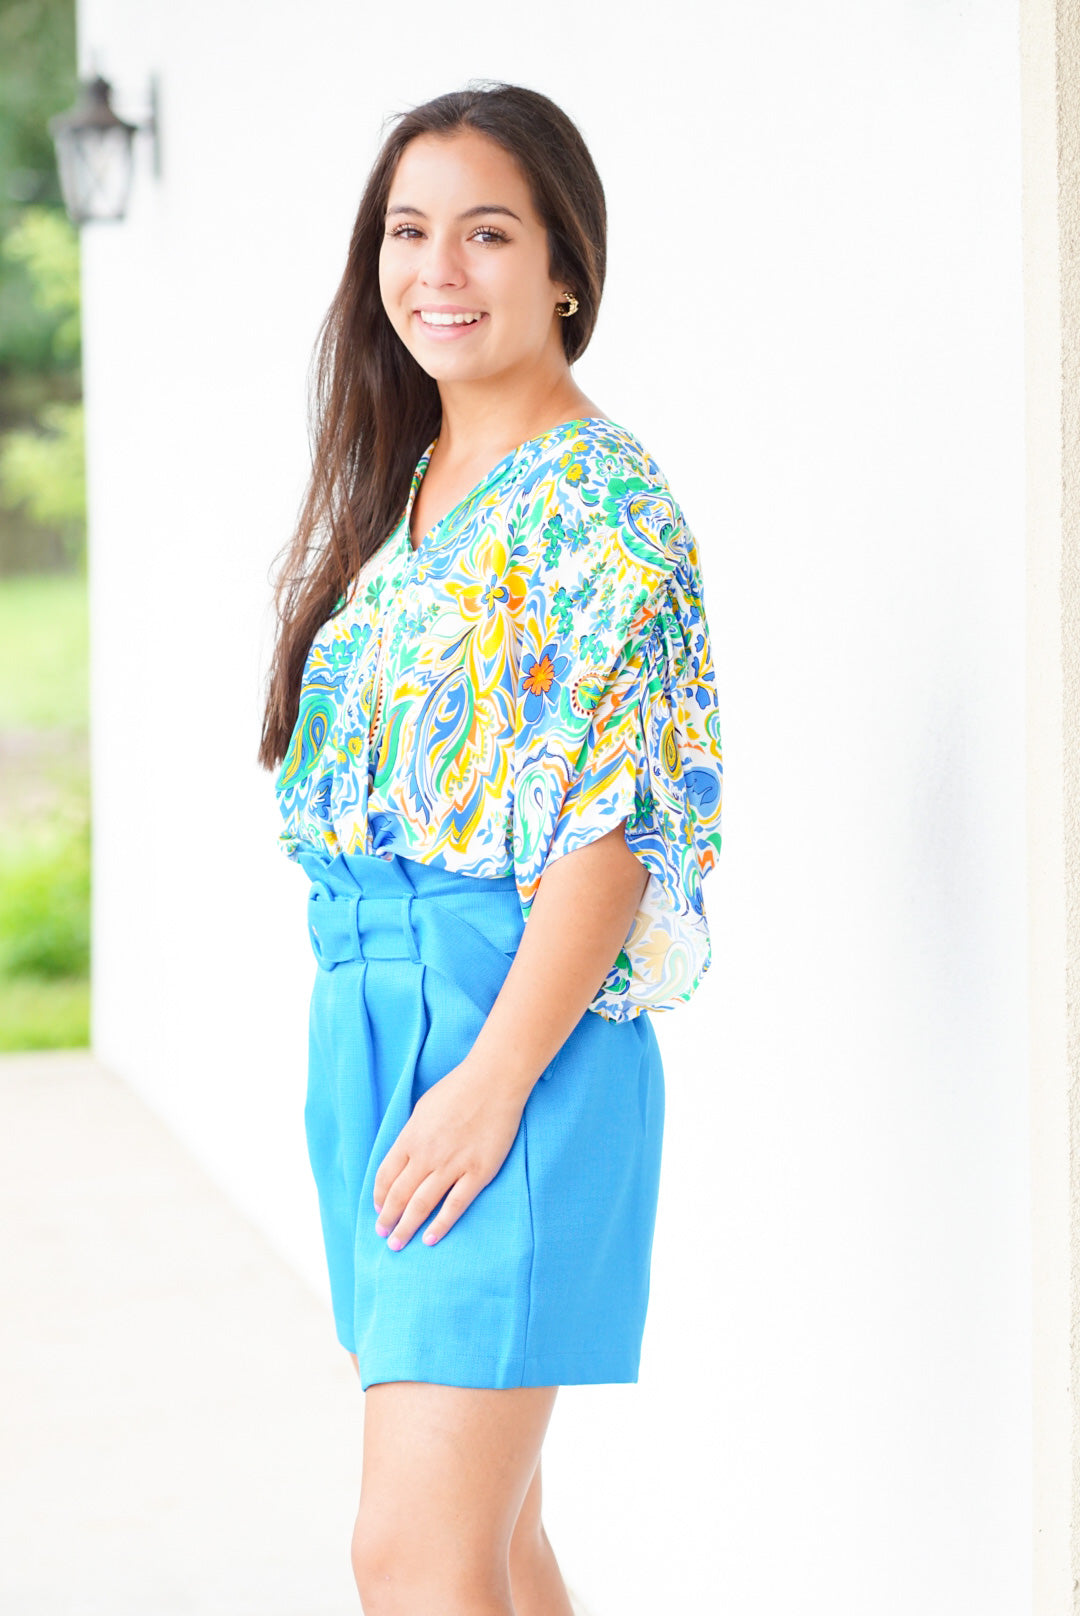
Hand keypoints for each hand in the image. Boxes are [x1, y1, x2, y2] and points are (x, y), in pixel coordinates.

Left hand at [372, 1060, 526, 1249]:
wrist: (494, 1080)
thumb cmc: (459, 1088)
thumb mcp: (423, 1107)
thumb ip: (412, 1134)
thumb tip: (404, 1155)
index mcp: (410, 1137)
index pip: (386, 1175)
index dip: (379, 1196)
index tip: (378, 1208)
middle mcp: (426, 1154)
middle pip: (399, 1195)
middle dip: (387, 1218)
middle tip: (382, 1235)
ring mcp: (452, 1165)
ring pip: (422, 1204)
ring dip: (406, 1227)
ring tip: (397, 1244)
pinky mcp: (478, 1172)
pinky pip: (455, 1204)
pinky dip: (441, 1224)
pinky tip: (430, 1238)